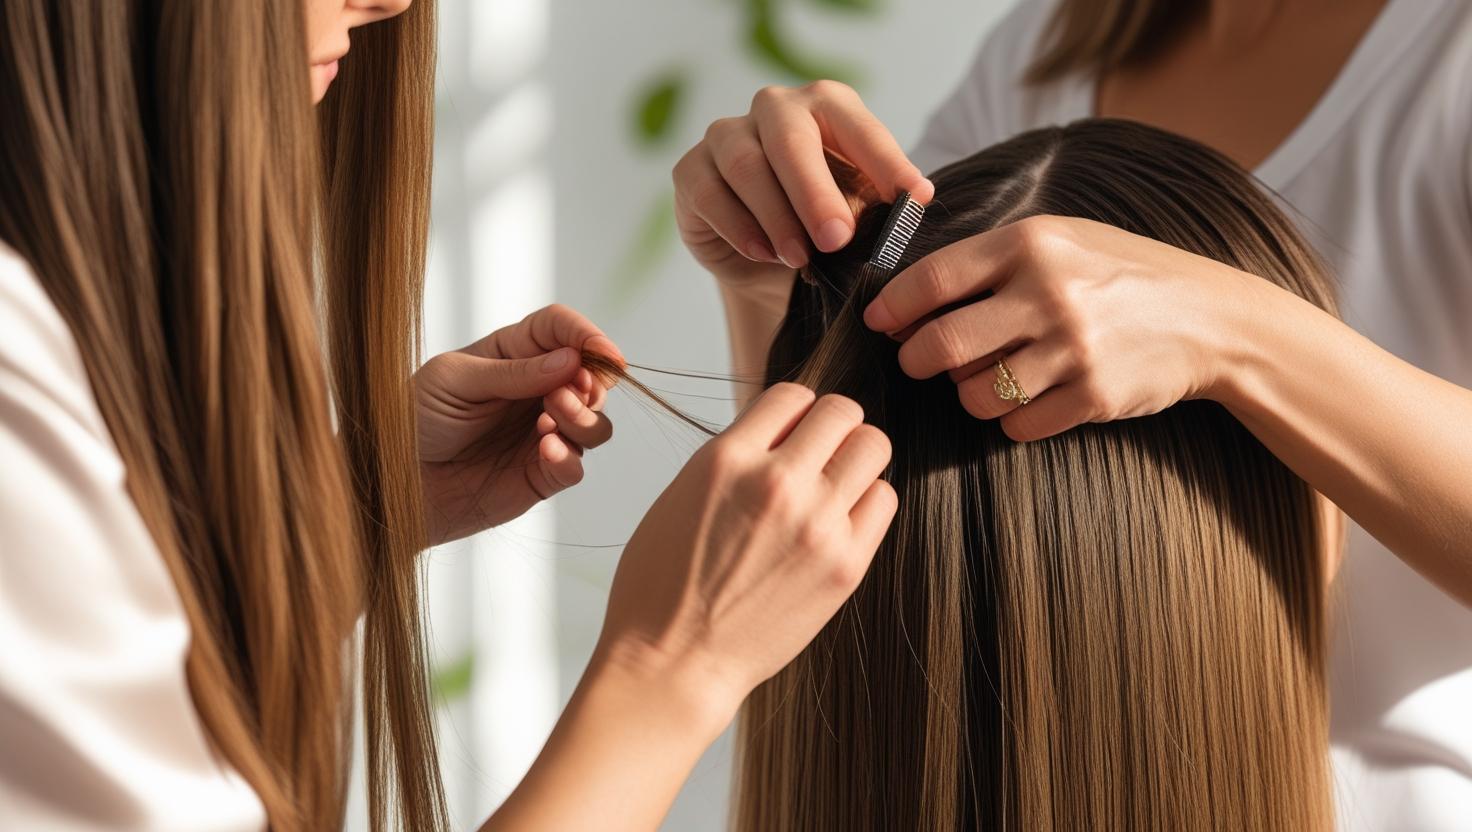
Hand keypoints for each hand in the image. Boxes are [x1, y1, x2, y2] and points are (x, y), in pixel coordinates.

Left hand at [415, 304, 622, 543]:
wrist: (385, 484)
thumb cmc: (407, 422)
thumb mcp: (452, 381)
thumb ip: (513, 372)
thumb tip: (571, 359)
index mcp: (511, 356)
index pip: (561, 331)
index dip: (587, 336)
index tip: (604, 353)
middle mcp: (533, 392)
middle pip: (591, 378)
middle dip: (591, 383)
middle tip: (565, 394)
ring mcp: (539, 435)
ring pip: (595, 423)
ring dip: (584, 418)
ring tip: (549, 422)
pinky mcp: (538, 476)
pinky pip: (575, 467)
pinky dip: (570, 457)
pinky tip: (545, 451)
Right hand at [594, 383, 896, 720]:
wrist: (673, 663)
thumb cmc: (661, 586)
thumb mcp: (680, 495)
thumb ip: (734, 459)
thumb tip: (779, 434)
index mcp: (726, 459)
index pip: (792, 395)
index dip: (793, 412)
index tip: (788, 434)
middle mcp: (777, 483)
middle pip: (842, 411)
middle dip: (832, 426)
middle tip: (819, 454)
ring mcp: (817, 525)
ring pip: (873, 448)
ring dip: (856, 457)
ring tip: (834, 484)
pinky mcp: (845, 566)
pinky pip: (883, 500)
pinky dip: (868, 501)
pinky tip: (841, 521)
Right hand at [674, 80, 933, 288]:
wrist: (770, 265)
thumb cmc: (822, 226)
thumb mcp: (859, 215)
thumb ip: (876, 207)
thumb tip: (908, 206)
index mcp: (827, 106)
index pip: (859, 128)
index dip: (887, 163)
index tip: (916, 199)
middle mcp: (775, 108)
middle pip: (790, 139)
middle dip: (814, 192)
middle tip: (837, 239)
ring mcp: (726, 134)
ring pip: (745, 165)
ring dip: (776, 217)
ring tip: (800, 258)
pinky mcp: (691, 170)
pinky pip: (710, 193)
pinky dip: (739, 227)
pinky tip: (763, 253)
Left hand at [863, 215, 1258, 440]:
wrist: (1208, 317)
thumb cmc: (1118, 274)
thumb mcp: (1060, 239)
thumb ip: (992, 259)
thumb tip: (910, 295)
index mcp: (1031, 244)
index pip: (933, 280)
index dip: (893, 308)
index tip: (880, 323)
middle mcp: (1049, 293)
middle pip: (942, 345)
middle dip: (917, 360)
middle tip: (920, 361)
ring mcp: (1072, 348)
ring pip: (974, 394)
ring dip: (966, 394)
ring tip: (985, 377)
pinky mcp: (1093, 396)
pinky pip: (1017, 426)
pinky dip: (1011, 420)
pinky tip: (1029, 398)